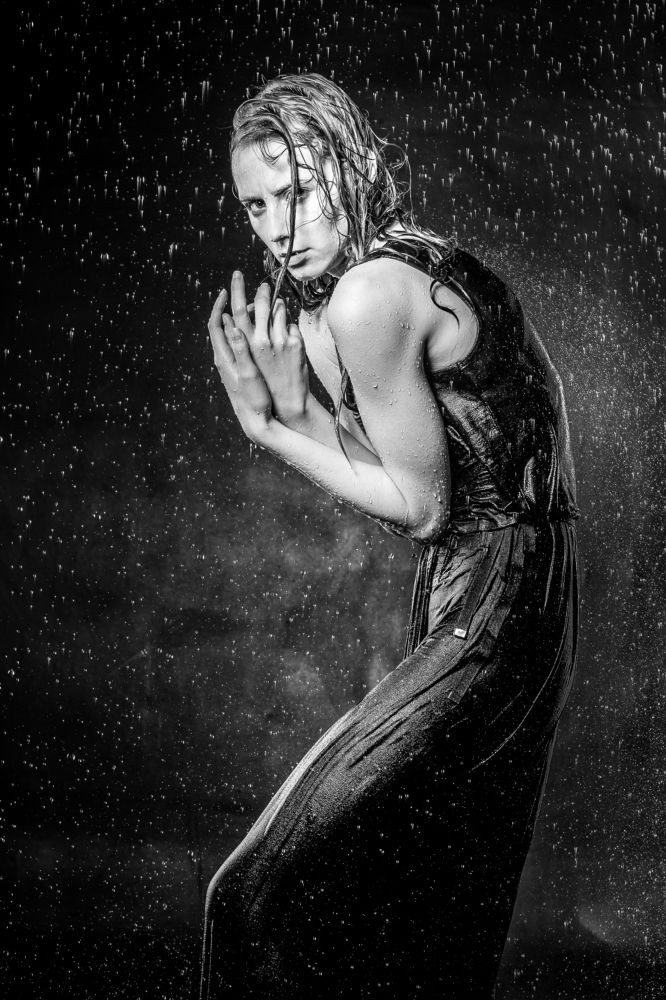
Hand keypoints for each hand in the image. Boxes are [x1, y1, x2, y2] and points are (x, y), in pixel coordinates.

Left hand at [208, 288, 273, 442]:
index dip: (220, 305)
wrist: (256, 421)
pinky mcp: (238, 369)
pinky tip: (259, 329)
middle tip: (242, 293)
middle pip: (222, 326)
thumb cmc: (254, 399)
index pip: (216, 324)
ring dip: (240, 318)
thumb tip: (231, 326)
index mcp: (223, 357)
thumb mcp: (248, 373)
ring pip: (231, 334)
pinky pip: (238, 344)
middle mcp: (223, 359)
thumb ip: (239, 349)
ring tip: (254, 307)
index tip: (227, 290)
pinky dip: (246, 331)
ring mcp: (230, 364)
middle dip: (230, 307)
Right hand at [229, 271, 310, 426]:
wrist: (288, 402)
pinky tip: (289, 342)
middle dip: (258, 290)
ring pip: (278, 311)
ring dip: (277, 306)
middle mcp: (261, 342)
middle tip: (259, 283)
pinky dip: (290, 329)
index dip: (232, 294)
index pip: (235, 312)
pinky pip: (292, 326)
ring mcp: (279, 342)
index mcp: (246, 346)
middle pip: (258, 305)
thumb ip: (245, 340)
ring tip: (277, 307)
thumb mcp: (249, 362)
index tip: (233, 280)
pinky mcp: (295, 344)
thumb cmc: (266, 381)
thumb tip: (242, 317)